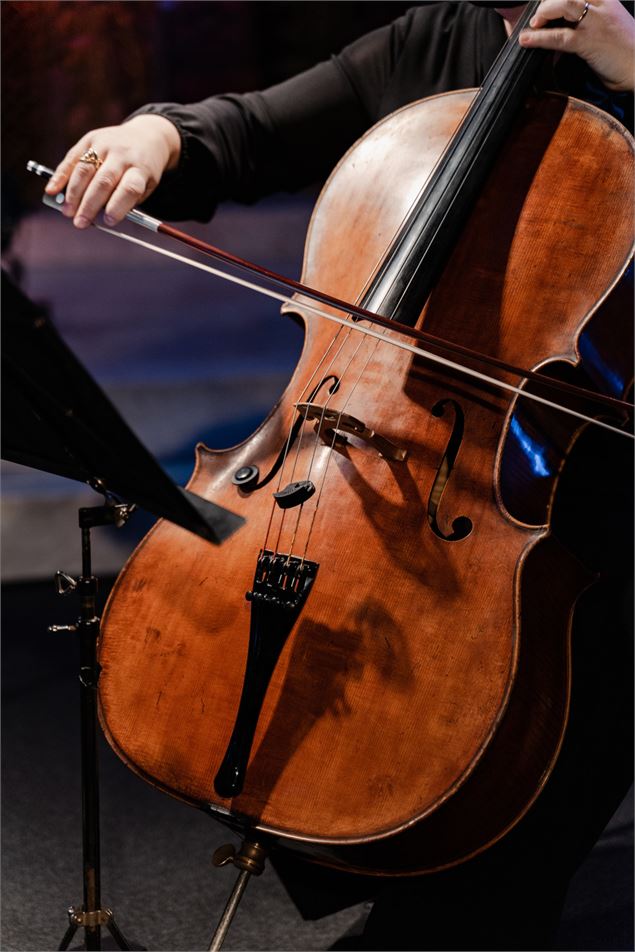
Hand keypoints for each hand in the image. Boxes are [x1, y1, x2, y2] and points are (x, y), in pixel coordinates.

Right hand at [44, 114, 181, 228]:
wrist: (145, 137)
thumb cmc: (142, 170)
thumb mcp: (145, 186)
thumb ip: (125, 200)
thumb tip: (98, 215)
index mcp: (140, 168)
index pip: (129, 188)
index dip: (118, 206)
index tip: (108, 221)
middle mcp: (122, 154)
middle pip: (103, 181)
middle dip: (89, 205)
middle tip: (80, 223)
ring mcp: (105, 144)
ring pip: (85, 170)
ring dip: (73, 193)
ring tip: (67, 212)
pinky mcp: (90, 139)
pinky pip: (72, 158)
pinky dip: (60, 176)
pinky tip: (52, 190)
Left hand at [518, 0, 634, 90]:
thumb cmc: (627, 53)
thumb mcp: (611, 28)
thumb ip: (591, 24)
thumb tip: (567, 31)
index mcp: (607, 1)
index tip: (546, 3)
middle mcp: (602, 7)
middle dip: (549, 1)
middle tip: (538, 16)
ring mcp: (596, 23)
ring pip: (564, 5)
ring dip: (544, 12)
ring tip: (532, 24)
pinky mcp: (589, 42)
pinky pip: (560, 37)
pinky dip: (540, 38)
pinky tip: (527, 39)